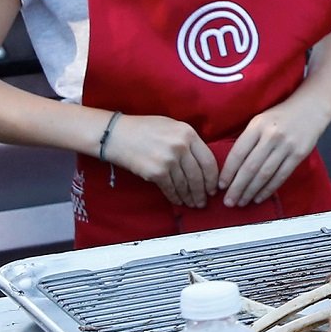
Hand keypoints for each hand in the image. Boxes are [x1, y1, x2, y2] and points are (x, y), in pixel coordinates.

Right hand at [105, 115, 219, 208]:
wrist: (116, 135)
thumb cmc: (144, 129)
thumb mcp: (172, 127)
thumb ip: (188, 141)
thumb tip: (201, 162)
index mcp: (188, 133)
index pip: (208, 160)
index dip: (213, 178)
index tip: (214, 187)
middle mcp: (181, 146)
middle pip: (198, 176)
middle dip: (202, 192)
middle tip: (204, 201)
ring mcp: (169, 160)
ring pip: (185, 184)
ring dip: (189, 197)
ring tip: (193, 204)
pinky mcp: (155, 172)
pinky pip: (170, 189)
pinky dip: (176, 197)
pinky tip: (179, 201)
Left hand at [219, 98, 328, 206]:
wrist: (311, 107)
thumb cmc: (281, 116)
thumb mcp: (260, 121)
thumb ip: (247, 140)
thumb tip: (231, 168)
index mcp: (257, 125)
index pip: (238, 153)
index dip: (228, 172)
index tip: (221, 186)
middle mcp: (271, 135)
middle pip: (250, 167)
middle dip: (237, 188)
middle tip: (229, 202)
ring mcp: (287, 145)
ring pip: (264, 174)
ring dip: (251, 191)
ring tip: (242, 202)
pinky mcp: (299, 154)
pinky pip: (281, 175)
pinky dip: (268, 189)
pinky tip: (259, 197)